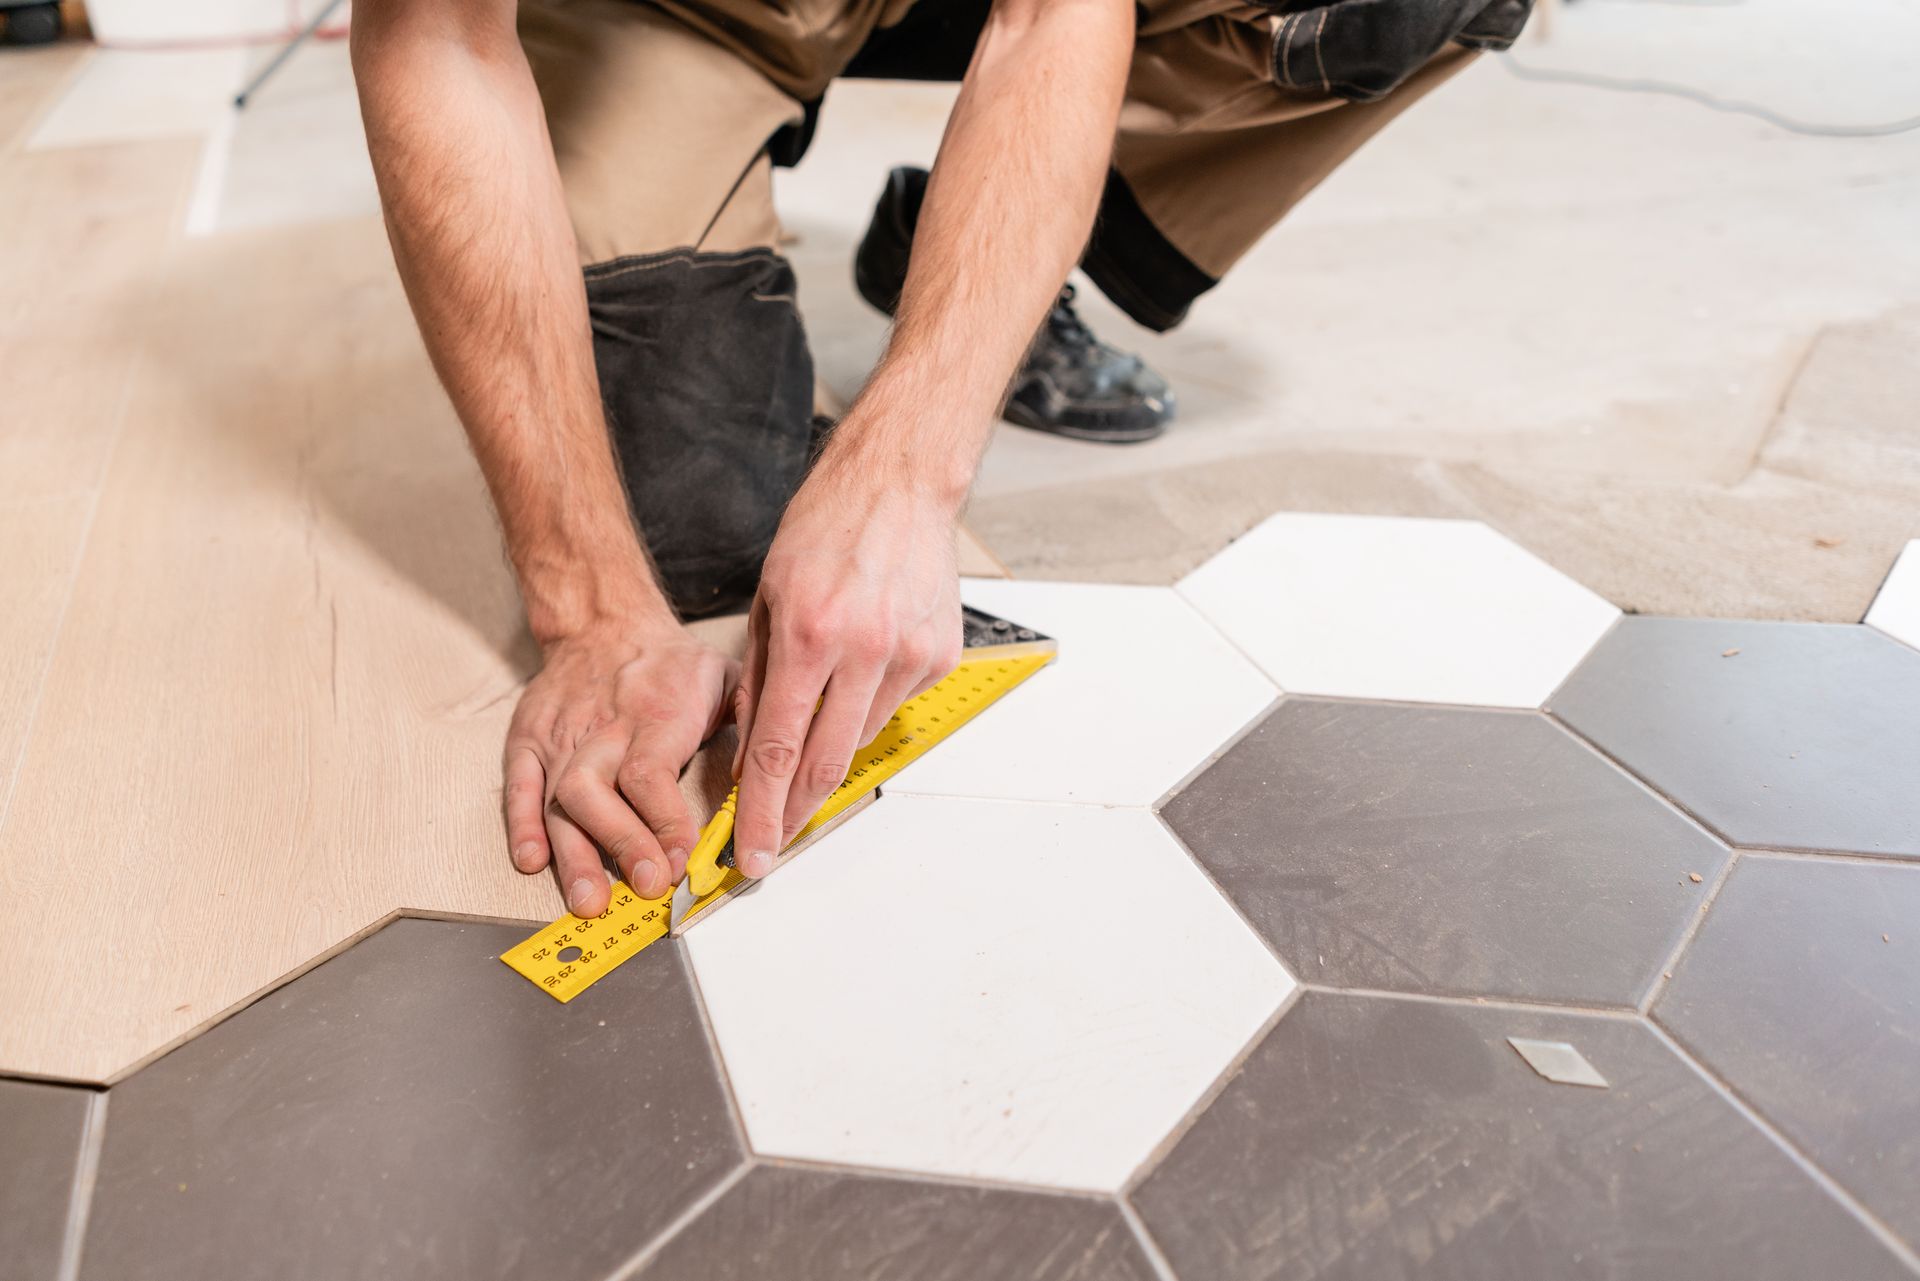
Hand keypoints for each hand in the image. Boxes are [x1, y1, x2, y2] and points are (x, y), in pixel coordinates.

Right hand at [504, 616, 735, 916]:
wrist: (604, 622)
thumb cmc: (670, 663)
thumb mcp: (725, 676)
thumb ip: (749, 723)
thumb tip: (773, 778)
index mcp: (654, 713)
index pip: (649, 773)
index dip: (662, 822)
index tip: (681, 860)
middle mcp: (602, 728)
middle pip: (596, 790)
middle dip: (620, 843)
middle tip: (645, 886)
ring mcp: (562, 736)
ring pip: (559, 798)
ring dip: (573, 853)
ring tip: (590, 901)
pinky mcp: (529, 741)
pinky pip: (518, 786)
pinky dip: (521, 826)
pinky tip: (533, 861)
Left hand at [730, 451, 963, 877]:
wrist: (901, 485)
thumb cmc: (826, 527)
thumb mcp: (769, 597)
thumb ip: (759, 678)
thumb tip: (751, 750)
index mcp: (810, 635)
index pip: (781, 749)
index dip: (763, 810)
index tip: (751, 851)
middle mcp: (865, 651)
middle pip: (826, 763)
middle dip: (794, 814)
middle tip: (771, 845)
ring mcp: (910, 655)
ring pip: (861, 739)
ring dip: (830, 752)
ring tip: (811, 735)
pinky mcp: (940, 656)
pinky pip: (894, 705)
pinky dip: (867, 706)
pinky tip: (859, 670)